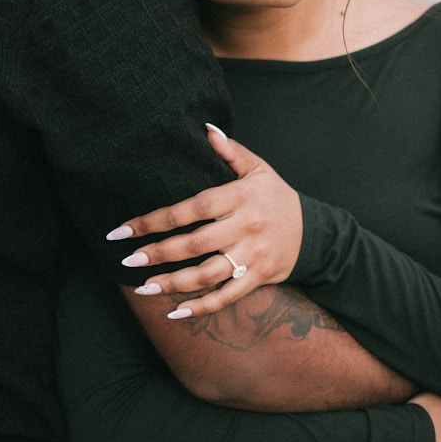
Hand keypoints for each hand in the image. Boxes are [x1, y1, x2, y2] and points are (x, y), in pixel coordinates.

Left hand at [107, 125, 303, 315]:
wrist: (314, 232)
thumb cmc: (275, 196)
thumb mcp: (258, 168)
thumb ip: (231, 151)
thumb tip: (206, 130)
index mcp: (241, 197)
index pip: (193, 207)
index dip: (157, 218)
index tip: (126, 228)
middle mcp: (246, 227)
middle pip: (195, 243)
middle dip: (159, 253)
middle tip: (128, 260)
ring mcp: (253, 255)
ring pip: (208, 274)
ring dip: (173, 283)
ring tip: (143, 288)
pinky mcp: (258, 278)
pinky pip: (227, 296)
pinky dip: (202, 307)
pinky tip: (175, 312)